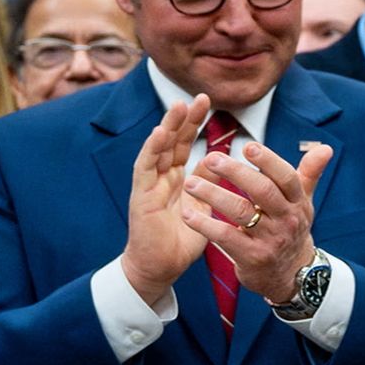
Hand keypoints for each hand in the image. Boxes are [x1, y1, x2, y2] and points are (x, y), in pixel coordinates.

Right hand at [122, 94, 211, 304]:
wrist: (162, 268)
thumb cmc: (182, 239)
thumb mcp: (204, 206)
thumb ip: (211, 183)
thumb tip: (223, 160)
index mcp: (177, 178)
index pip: (186, 144)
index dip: (195, 123)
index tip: (209, 101)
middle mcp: (161, 176)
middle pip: (173, 140)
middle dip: (185, 118)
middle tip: (201, 96)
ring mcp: (149, 184)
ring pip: (158, 148)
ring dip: (168, 127)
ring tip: (179, 106)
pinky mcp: (140, 195)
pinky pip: (145, 168)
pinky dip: (152, 149)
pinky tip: (160, 133)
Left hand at [181, 140, 333, 301]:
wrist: (292, 275)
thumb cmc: (291, 230)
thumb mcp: (303, 203)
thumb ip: (310, 173)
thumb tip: (326, 148)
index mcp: (297, 202)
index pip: (286, 177)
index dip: (268, 161)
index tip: (248, 146)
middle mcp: (286, 220)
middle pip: (262, 191)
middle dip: (236, 172)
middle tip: (211, 158)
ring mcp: (270, 240)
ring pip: (241, 212)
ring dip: (214, 195)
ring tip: (191, 183)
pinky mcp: (252, 258)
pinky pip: (226, 237)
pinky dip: (205, 225)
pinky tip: (188, 214)